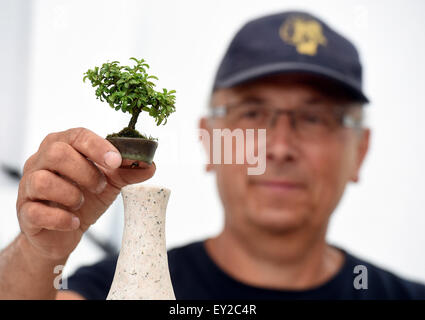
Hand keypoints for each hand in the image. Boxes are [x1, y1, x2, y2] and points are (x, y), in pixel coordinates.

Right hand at [16, 127, 154, 260]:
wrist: (63, 232)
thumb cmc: (84, 199)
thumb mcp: (109, 183)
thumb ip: (128, 172)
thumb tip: (151, 165)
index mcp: (62, 146)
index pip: (77, 135)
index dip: (98, 146)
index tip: (116, 161)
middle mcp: (40, 161)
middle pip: (57, 153)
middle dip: (85, 171)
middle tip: (100, 185)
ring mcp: (28, 186)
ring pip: (42, 181)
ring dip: (71, 194)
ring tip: (83, 203)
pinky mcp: (25, 212)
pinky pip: (36, 211)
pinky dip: (61, 218)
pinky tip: (74, 221)